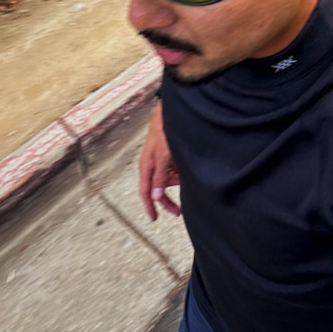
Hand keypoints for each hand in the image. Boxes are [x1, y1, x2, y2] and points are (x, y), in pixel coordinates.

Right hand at [138, 102, 180, 220]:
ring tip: (185, 173)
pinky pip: (174, 170)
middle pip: (158, 188)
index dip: (150, 206)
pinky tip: (186, 167)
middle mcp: (152, 165)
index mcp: (146, 166)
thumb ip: (160, 176)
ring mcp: (161, 160)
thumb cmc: (164, 130)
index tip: (154, 218)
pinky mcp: (169, 156)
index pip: (146, 191)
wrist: (172, 113)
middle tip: (178, 211)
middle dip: (168, 198)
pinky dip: (180, 172)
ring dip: (177, 181)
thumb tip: (156, 196)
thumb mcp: (163, 156)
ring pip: (168, 179)